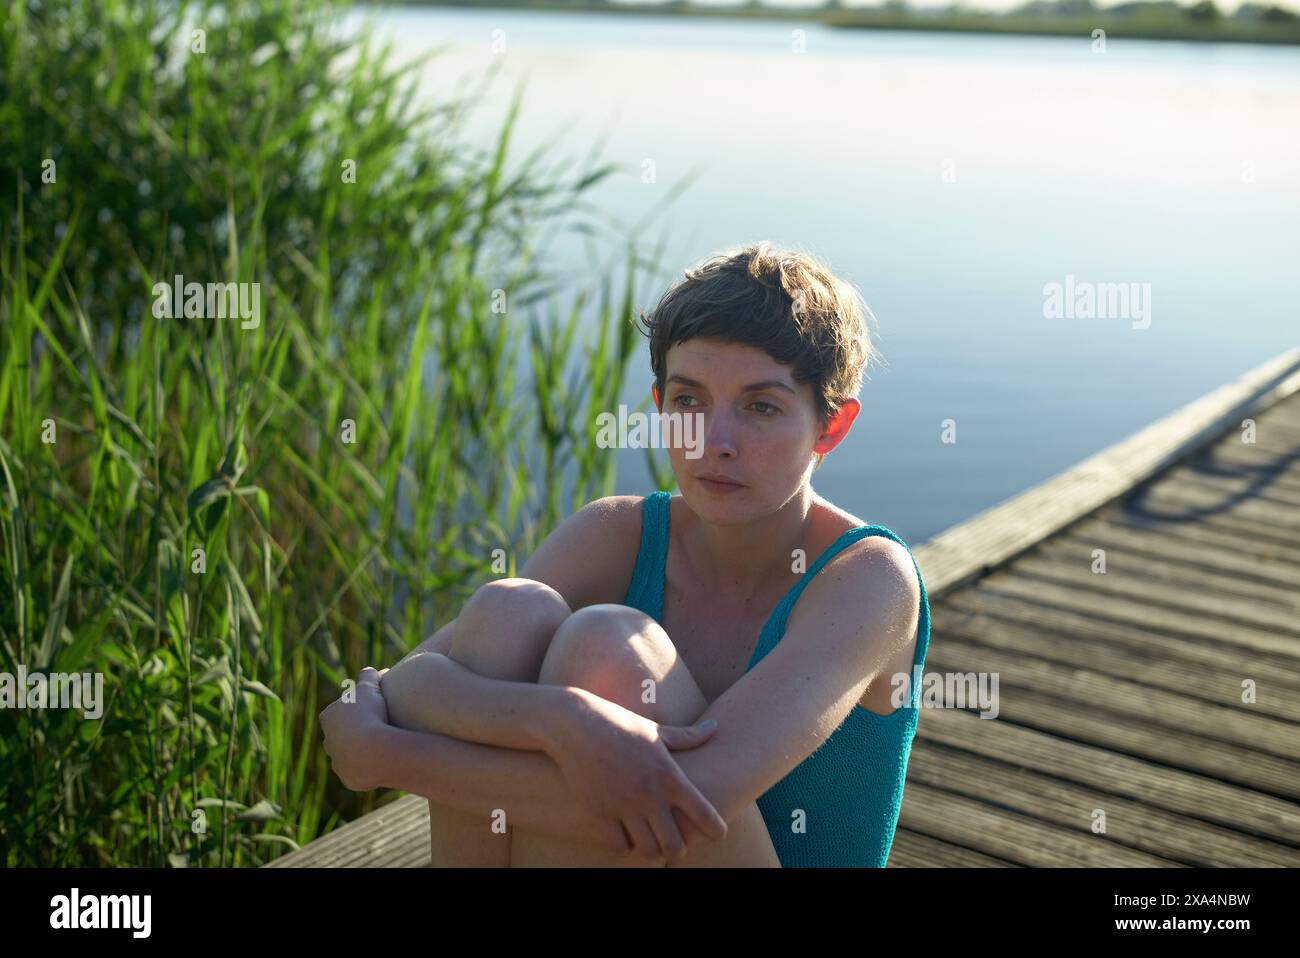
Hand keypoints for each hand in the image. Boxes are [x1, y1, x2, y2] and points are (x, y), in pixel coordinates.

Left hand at [319, 666, 390, 791]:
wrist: (373, 751)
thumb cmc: (370, 714)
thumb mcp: (370, 688)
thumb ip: (368, 676)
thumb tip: (372, 670)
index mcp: (328, 718)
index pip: (338, 710)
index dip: (355, 708)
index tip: (370, 708)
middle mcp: (328, 741)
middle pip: (341, 734)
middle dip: (356, 731)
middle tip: (378, 727)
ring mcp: (337, 762)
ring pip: (348, 755)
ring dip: (361, 751)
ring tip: (381, 746)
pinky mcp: (348, 778)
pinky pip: (358, 772)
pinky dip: (368, 767)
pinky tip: (382, 760)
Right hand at [548, 688, 727, 862]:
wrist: (576, 724)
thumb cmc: (619, 723)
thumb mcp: (656, 730)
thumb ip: (687, 736)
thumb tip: (714, 726)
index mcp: (668, 775)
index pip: (704, 814)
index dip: (716, 829)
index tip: (717, 832)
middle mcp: (649, 795)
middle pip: (675, 845)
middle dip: (679, 848)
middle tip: (677, 841)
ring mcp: (623, 806)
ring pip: (648, 851)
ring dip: (653, 849)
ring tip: (652, 838)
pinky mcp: (600, 813)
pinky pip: (620, 846)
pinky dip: (626, 844)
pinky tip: (627, 832)